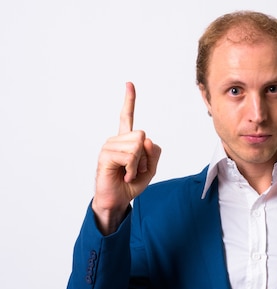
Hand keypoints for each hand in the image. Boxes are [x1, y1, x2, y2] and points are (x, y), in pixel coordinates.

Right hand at [92, 82, 161, 234]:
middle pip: (142, 136)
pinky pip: (129, 157)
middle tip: (136, 169)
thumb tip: (146, 140)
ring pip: (137, 147)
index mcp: (126, 140)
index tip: (129, 83)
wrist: (118, 199)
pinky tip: (123, 175)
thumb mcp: (151, 168)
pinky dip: (131, 170)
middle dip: (145, 156)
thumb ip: (154, 153)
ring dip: (138, 165)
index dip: (129, 100)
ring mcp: (109, 146)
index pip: (127, 117)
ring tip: (128, 172)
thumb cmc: (131, 184)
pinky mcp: (105, 155)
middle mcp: (116, 139)